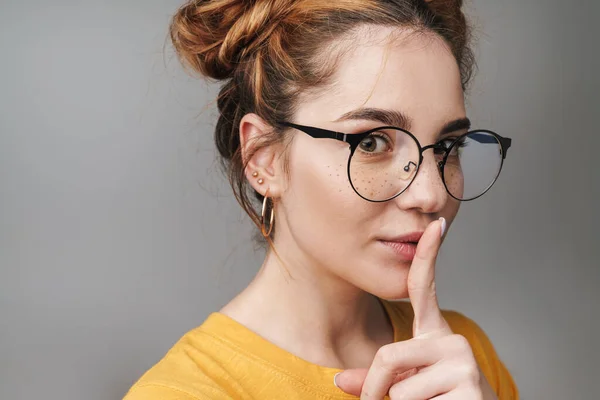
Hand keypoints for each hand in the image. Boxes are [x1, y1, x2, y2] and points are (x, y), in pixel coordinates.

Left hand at [334, 218, 497, 399]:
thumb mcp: (399, 384)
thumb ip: (372, 377)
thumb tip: (338, 379)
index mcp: (433, 333)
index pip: (425, 288)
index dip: (428, 255)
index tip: (436, 224)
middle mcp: (451, 339)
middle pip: (387, 356)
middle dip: (375, 387)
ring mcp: (462, 361)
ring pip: (398, 388)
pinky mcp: (469, 386)